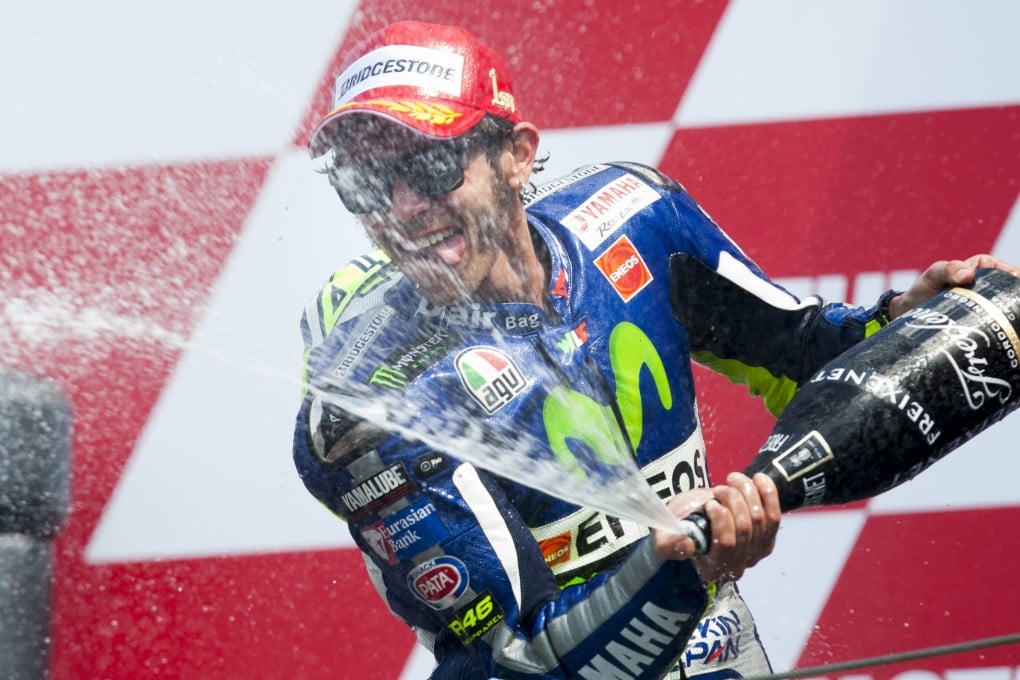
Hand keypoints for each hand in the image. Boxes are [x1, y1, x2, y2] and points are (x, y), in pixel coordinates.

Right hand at [652, 472, 779, 582]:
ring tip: (731, 481)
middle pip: (745, 528)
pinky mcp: (767, 538)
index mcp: (711, 569)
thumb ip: (668, 544)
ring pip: (762, 519)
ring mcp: (755, 553)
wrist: (695, 518)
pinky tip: (757, 479)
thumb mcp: (664, 535)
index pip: (726, 544)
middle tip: (718, 489)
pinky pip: (775, 515)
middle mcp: (737, 565)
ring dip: (747, 493)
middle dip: (733, 500)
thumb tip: (685, 545)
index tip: (710, 503)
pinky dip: (768, 493)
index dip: (721, 519)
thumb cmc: (679, 527)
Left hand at [888, 254, 1019, 319]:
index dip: (1009, 273)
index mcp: (975, 270)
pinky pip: (994, 322)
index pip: (999, 268)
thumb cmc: (920, 292)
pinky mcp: (978, 322)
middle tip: (1016, 303)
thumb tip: (968, 275)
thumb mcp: (932, 276)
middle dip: (1014, 293)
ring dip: (1010, 311)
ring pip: (1002, 306)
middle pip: (1005, 288)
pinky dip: (1003, 326)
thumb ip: (947, 270)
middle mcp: (981, 287)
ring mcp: (980, 305)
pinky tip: (1009, 331)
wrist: (906, 316)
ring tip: (1015, 318)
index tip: (1016, 279)